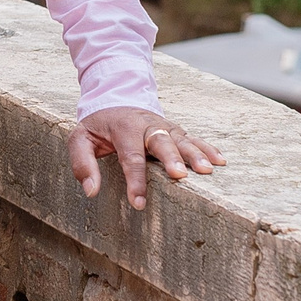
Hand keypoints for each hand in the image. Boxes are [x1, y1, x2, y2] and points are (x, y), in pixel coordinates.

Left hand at [67, 108, 224, 210]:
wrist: (114, 97)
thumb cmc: (98, 126)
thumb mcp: (80, 139)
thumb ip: (82, 163)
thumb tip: (91, 191)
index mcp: (123, 128)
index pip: (130, 156)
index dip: (135, 180)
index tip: (139, 203)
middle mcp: (147, 125)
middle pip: (161, 142)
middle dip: (171, 159)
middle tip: (180, 175)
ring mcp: (163, 126)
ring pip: (182, 139)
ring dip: (195, 154)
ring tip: (208, 170)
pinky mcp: (174, 130)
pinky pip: (193, 138)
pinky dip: (207, 148)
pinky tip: (220, 160)